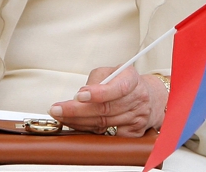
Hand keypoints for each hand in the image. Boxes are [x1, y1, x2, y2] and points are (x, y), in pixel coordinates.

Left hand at [49, 66, 167, 136]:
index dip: (99, 93)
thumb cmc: (123, 83)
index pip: (118, 88)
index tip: (80, 95)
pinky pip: (107, 134)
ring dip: (78, 121)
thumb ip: (96, 80)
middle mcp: (138, 98)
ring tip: (61, 117)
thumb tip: (80, 96)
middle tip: (57, 109)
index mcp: (132, 79)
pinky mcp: (134, 132)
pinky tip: (78, 125)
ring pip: (103, 123)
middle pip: (106, 109)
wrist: (148, 97)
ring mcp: (137, 117)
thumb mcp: (112, 71)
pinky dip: (89, 130)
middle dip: (77, 110)